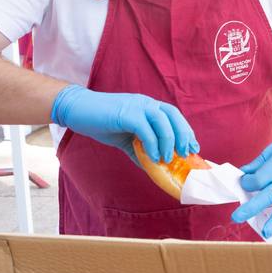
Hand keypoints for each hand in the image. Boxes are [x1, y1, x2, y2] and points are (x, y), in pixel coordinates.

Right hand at [50, 84, 198, 163]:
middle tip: (185, 154)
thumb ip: (140, 150)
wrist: (77, 110)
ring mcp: (136, 106)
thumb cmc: (101, 123)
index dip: (186, 131)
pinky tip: (152, 157)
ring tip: (168, 159)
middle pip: (173, 116)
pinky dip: (151, 144)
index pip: (174, 116)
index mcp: (148, 107)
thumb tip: (155, 169)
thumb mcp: (125, 139)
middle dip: (183, 135)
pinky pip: (144, 129)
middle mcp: (146, 103)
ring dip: (168, 141)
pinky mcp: (125, 113)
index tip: (193, 148)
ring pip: (162, 121)